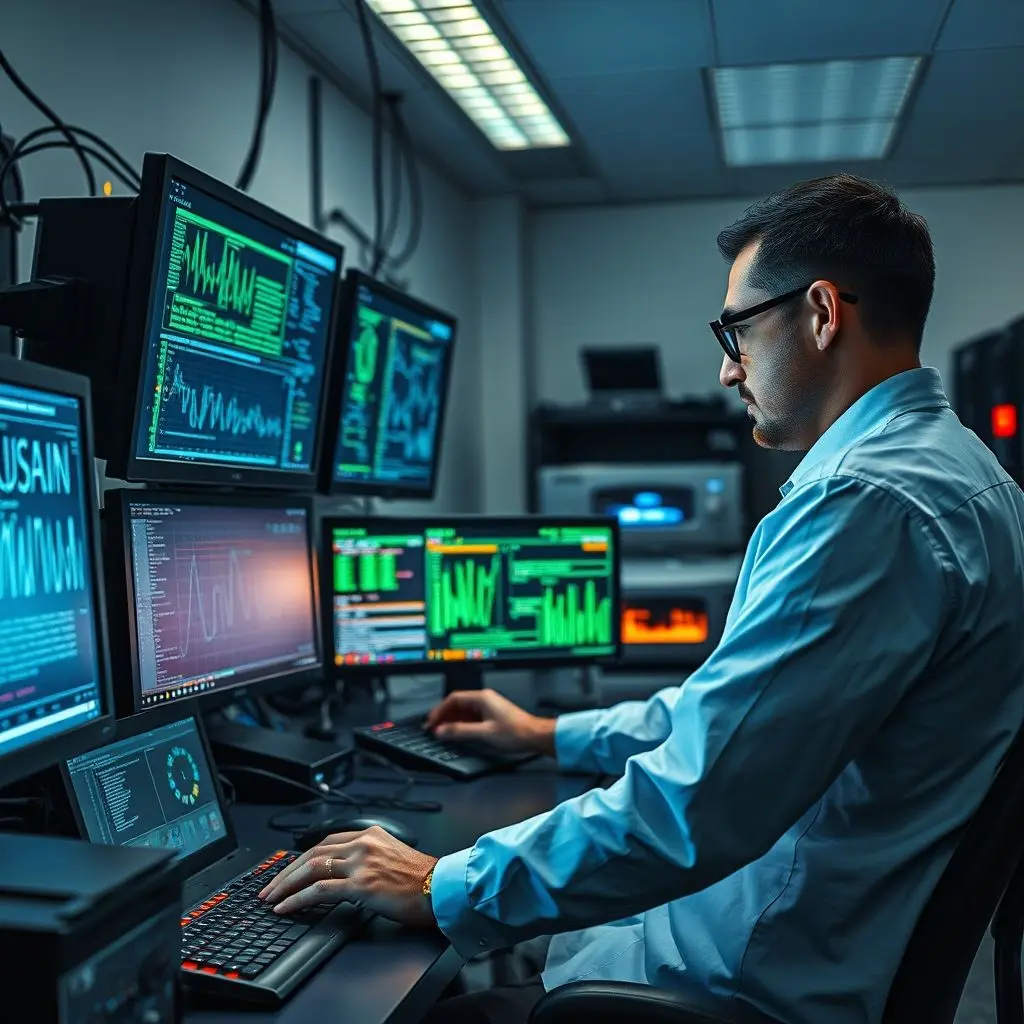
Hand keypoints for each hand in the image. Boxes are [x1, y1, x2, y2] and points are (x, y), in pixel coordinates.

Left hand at [259, 827, 437, 926]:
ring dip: (286, 885)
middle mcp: (363, 844)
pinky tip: (286, 908)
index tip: (289, 871)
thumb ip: (369, 858)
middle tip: (269, 888)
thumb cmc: (424, 880)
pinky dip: (297, 899)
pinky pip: (319, 890)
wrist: (442, 889)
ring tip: (271, 899)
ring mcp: (361, 863)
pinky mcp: (360, 884)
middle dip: (286, 872)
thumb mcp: (394, 857)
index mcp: (371, 834)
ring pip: (311, 868)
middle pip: (313, 853)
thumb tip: (346, 876)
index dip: (302, 858)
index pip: (326, 842)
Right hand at [424, 688, 555, 755]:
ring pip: (464, 710)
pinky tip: (458, 732)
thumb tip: (442, 731)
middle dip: (443, 715)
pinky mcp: (492, 715)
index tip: (431, 722)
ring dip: (452, 720)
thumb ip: (460, 731)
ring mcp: (489, 706)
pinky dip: (462, 723)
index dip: (439, 711)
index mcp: (482, 698)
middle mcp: (485, 699)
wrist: (535, 736)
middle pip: (457, 704)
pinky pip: (471, 716)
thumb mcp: (484, 733)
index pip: (453, 699)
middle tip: (433, 727)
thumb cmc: (516, 732)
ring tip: (442, 732)